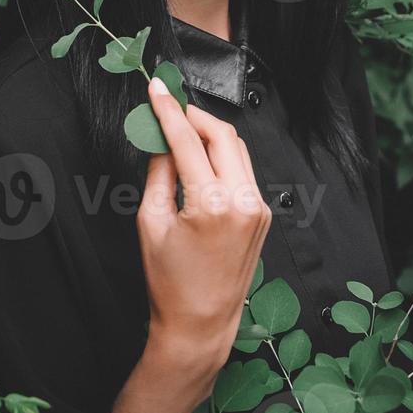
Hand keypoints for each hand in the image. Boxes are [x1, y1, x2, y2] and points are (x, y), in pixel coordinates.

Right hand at [136, 76, 271, 371]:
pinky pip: (242, 169)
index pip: (188, 140)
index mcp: (212, 204)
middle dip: (193, 114)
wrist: (201, 323)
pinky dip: (221, 155)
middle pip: (221, 133)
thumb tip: (161, 136)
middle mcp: (243, 200)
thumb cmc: (169, 280)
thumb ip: (158, 171)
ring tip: (181, 129)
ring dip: (209, 132)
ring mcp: (258, 206)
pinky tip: (200, 156)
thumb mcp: (150, 221)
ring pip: (236, 147)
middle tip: (168, 106)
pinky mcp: (262, 213)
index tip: (156, 88)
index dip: (169, 110)